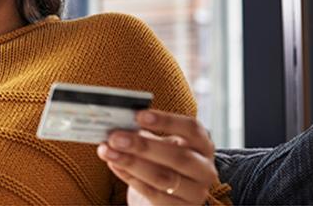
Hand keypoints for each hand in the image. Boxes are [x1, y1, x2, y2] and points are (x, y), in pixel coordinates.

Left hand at [96, 109, 218, 205]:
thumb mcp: (161, 147)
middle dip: (143, 146)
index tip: (139, 115)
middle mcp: (204, 169)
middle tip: (115, 137)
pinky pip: (152, 193)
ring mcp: (194, 192)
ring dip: (131, 163)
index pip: (192, 129)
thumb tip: (119, 125)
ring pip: (163, 177)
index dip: (166, 121)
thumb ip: (145, 135)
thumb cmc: (163, 164)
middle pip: (178, 156)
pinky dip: (130, 178)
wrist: (168, 198)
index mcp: (203, 146)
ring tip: (108, 151)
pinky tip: (114, 165)